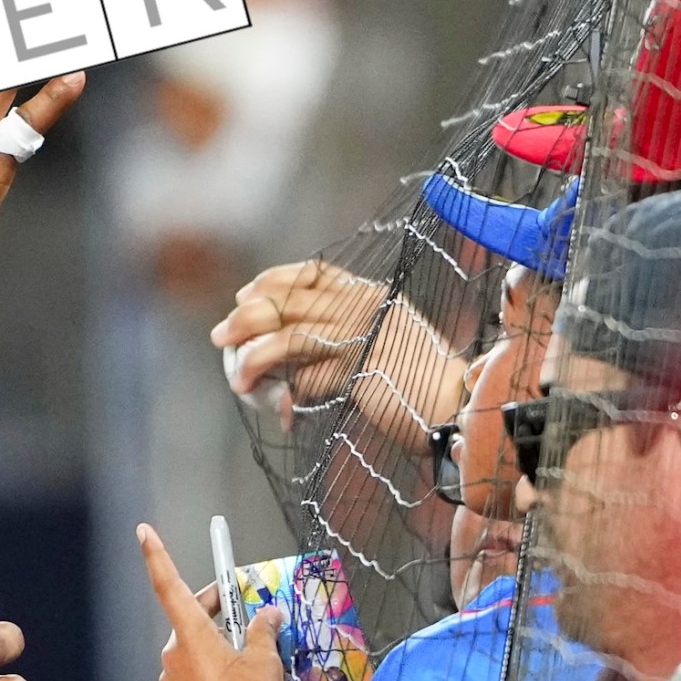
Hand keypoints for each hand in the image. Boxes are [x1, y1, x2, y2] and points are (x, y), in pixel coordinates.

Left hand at [137, 525, 293, 680]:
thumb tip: (268, 614)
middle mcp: (175, 655)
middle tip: (247, 603)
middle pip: (190, 616)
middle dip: (217, 605)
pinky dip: (216, 662)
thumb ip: (264, 630)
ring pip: (196, 644)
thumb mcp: (265, 661)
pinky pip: (197, 669)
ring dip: (221, 638)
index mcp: (191, 636)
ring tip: (256, 646)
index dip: (156, 555)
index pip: (168, 586)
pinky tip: (244, 673)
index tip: (144, 533)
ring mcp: (175, 680)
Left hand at [213, 260, 460, 446]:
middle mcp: (365, 306)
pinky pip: (307, 376)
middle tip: (221, 335)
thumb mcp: (383, 344)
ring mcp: (363, 335)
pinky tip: (281, 407)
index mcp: (371, 294)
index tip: (245, 293)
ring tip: (238, 377)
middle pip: (290, 301)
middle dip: (247, 318)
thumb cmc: (421, 383)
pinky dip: (289, 392)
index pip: (312, 273)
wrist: (458, 405)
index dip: (273, 280)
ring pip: (289, 335)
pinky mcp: (359, 369)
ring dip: (255, 358)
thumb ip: (344, 337)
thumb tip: (292, 356)